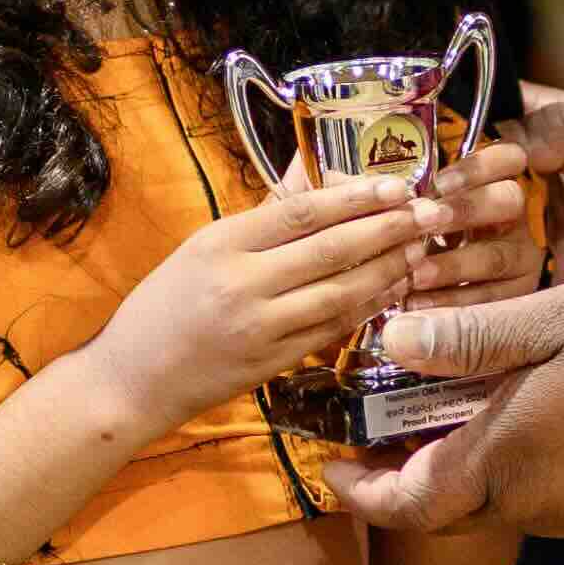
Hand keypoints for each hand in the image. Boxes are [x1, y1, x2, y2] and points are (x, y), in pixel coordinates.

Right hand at [86, 168, 486, 437]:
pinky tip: (393, 290)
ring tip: (421, 249)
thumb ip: (260, 223)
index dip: (355, 197)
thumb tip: (317, 186)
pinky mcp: (273, 362)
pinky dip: (368, 307)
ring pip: (341, 292)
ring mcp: (261, 327)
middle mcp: (243, 284)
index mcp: (221, 243)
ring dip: (388, 269)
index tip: (396, 185)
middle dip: (389, 229)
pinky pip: (332, 328)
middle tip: (432, 214)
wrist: (132, 379)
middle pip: (332, 249)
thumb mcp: (200, 247)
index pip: (302, 212)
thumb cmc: (163, 305)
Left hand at [317, 277, 563, 541]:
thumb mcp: (552, 319)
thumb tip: (390, 341)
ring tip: (469, 413)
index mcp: (502, 461)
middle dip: (410, 479)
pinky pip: (554, 497)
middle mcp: (533, 504)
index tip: (333, 472)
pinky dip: (527, 468)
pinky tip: (548, 418)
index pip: (404, 504)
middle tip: (389, 438)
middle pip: (447, 509)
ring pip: (503, 501)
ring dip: (474, 468)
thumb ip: (468, 337)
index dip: (360, 493)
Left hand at [344, 136, 549, 317]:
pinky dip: (453, 305)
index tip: (440, 183)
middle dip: (468, 208)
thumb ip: (376, 197)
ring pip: (498, 256)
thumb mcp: (394, 217)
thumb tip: (343, 184)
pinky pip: (492, 302)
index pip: (506, 158)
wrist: (431, 310)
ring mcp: (518, 258)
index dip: (478, 165)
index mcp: (488, 186)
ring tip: (415, 273)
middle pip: (509, 199)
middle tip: (431, 221)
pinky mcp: (515, 299)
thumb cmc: (407, 247)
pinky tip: (418, 306)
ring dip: (454, 265)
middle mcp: (511, 219)